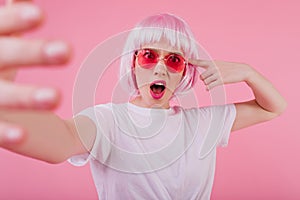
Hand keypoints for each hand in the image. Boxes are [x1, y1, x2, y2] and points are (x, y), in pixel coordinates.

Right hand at [0, 0, 70, 143]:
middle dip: (31, 53)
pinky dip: (4, 131)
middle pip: (1, 55)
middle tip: (65, 51)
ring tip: (56, 96)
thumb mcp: (1, 37)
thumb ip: (12, 18)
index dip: (15, 20)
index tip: (40, 15)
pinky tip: (23, 135)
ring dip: (25, 97)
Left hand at [189, 59, 253, 89]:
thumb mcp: (220, 65)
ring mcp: (217, 73)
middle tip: (211, 79)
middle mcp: (213, 67)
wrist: (242, 70)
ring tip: (213, 82)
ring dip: (208, 84)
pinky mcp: (220, 80)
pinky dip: (208, 88)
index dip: (192, 61)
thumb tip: (203, 75)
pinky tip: (208, 89)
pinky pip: (209, 86)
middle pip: (202, 76)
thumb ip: (211, 67)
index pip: (200, 61)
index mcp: (213, 62)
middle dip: (205, 79)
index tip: (186, 60)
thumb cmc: (230, 68)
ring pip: (205, 82)